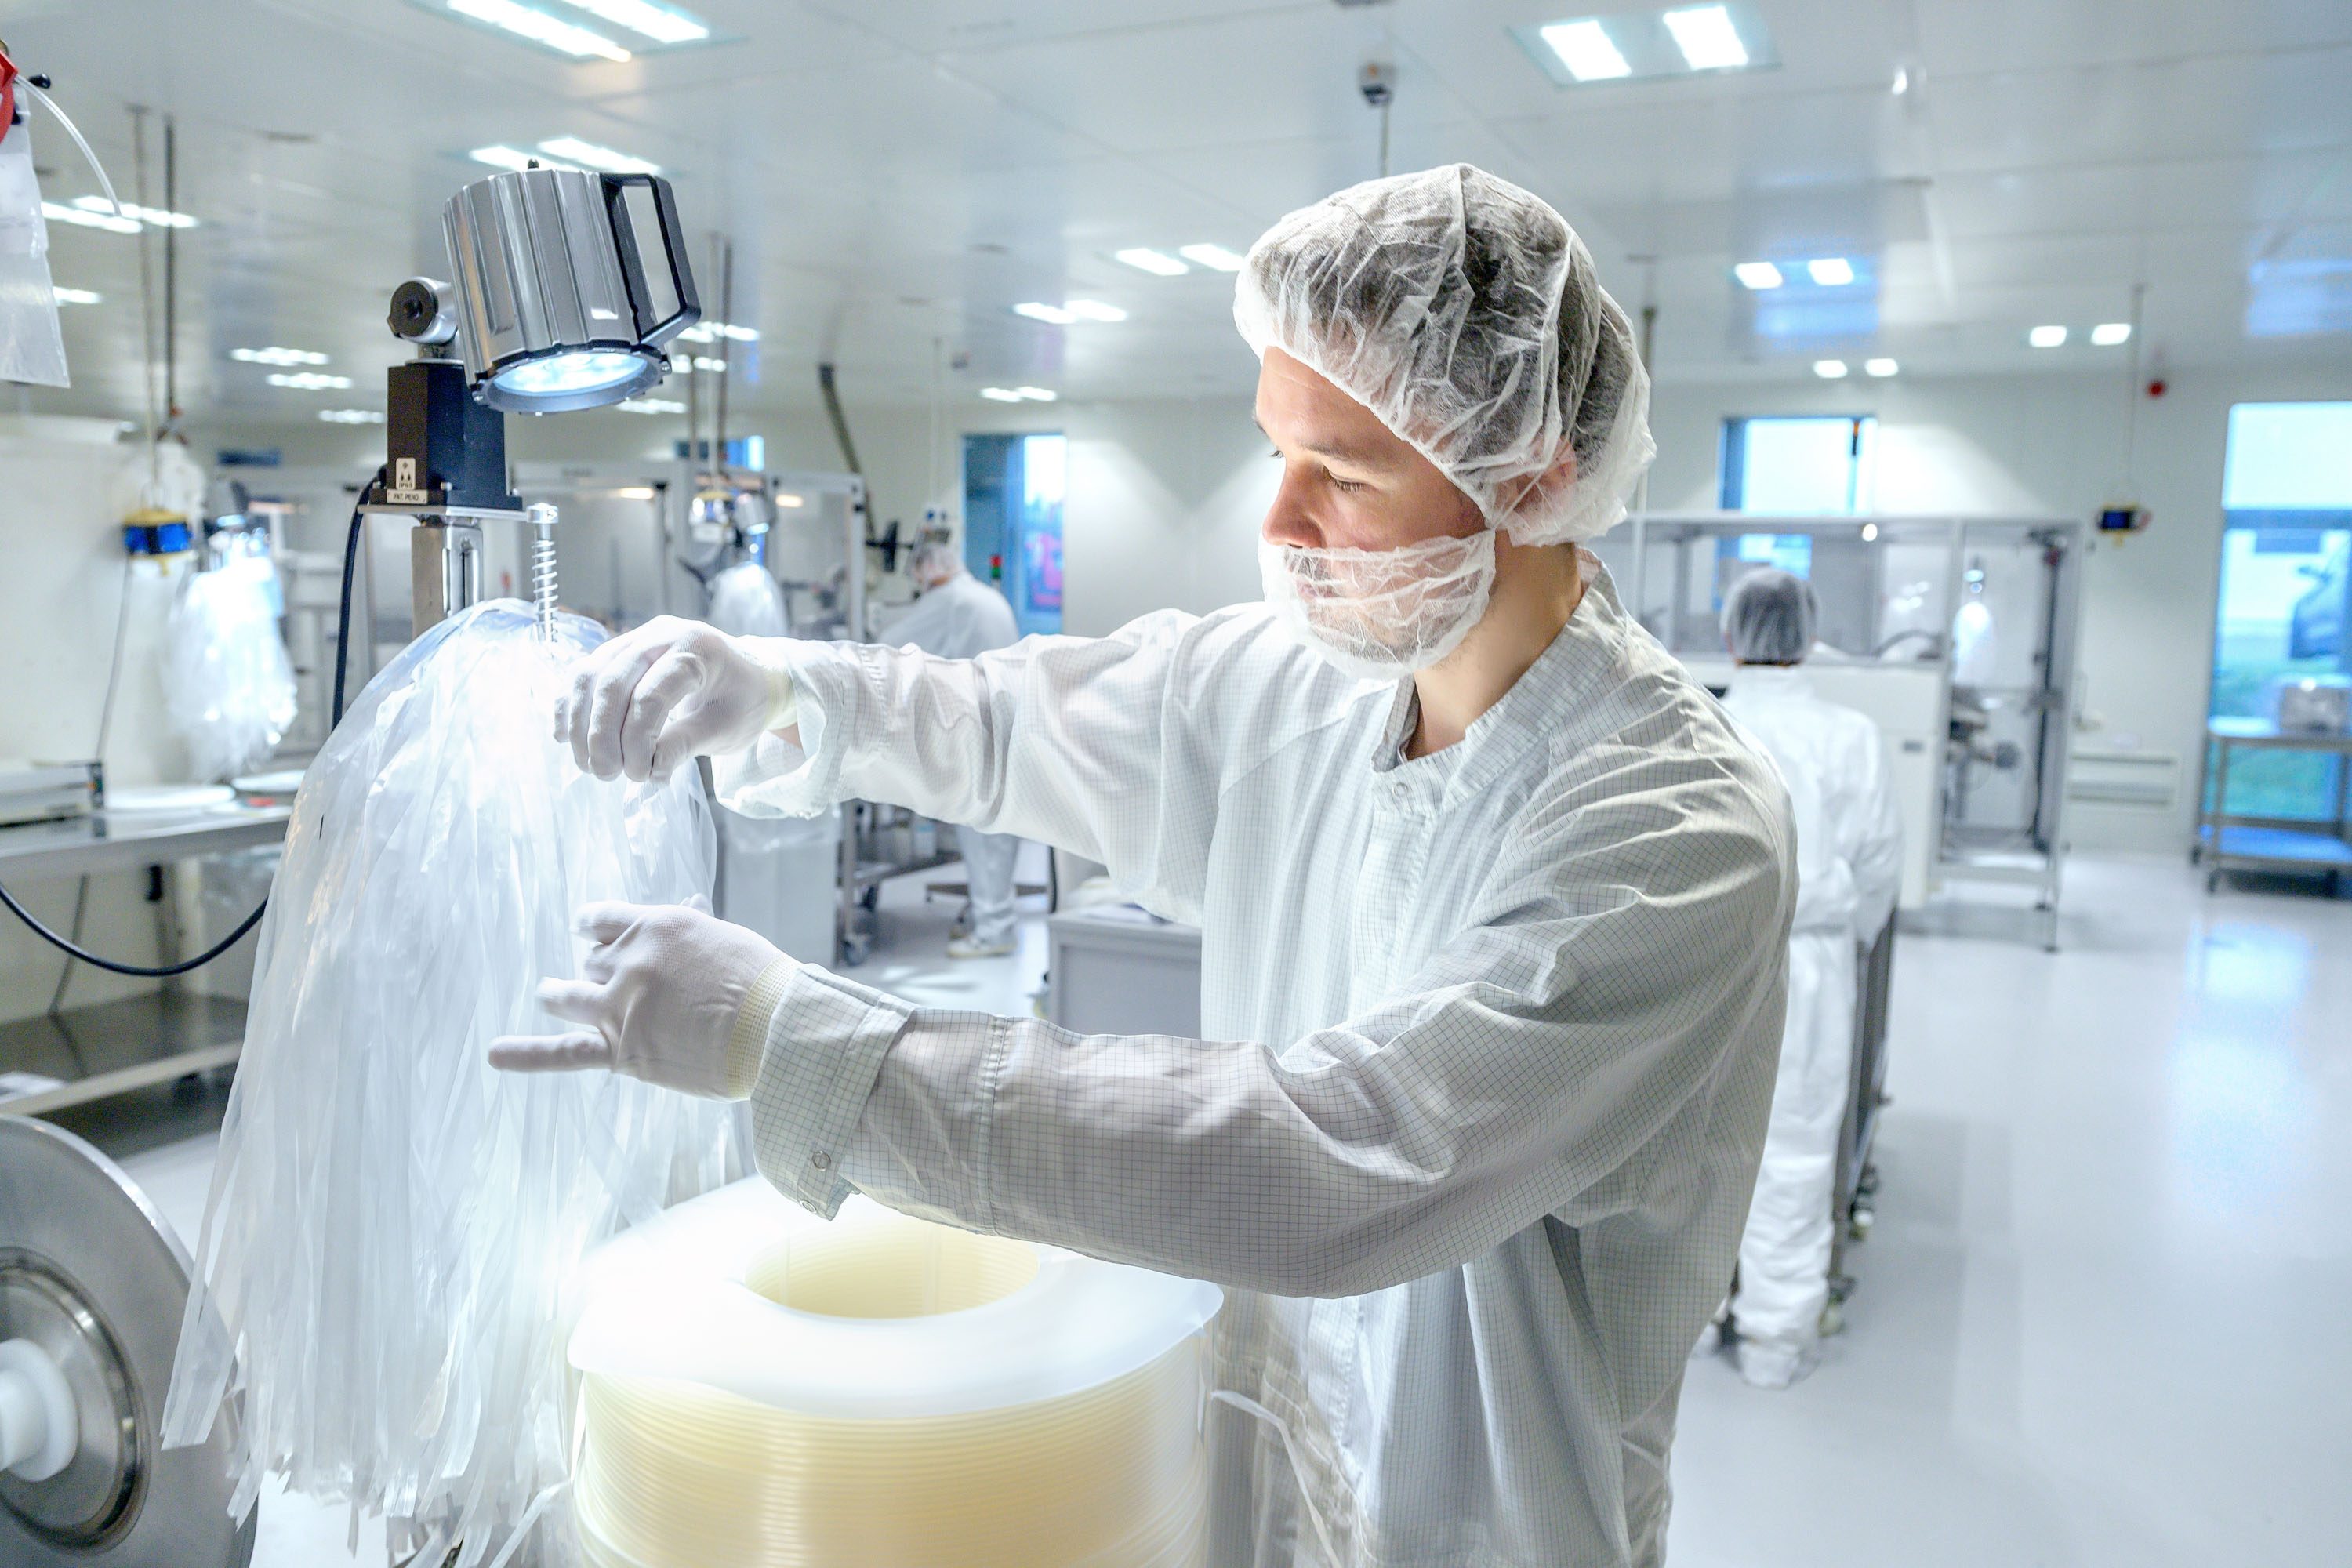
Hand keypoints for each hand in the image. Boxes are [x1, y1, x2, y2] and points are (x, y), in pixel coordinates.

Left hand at [487, 896, 789, 1098]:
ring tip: (547, 994)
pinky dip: (526, 1054)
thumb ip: (696, 926)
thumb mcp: (727, 939)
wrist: (775, 1030)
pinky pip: (563, 1052)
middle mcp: (630, 961)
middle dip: (598, 970)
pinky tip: (496, 1055)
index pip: (602, 921)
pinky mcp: (621, 1050)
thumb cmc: (764, 983)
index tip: (591, 932)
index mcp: (656, 926)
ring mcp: (620, 1006)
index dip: (594, 929)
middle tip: (616, 984)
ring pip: (569, 996)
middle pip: (591, 962)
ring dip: (556, 994)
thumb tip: (688, 902)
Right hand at [556, 616, 786, 782]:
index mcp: (697, 649)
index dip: (636, 740)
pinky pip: (583, 674)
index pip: (651, 695)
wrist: (750, 672)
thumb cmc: (744, 700)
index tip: (639, 775)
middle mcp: (661, 634)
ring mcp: (636, 638)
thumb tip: (647, 770)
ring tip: (588, 765)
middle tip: (606, 775)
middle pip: (613, 682)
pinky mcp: (618, 650)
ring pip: (590, 675)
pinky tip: (564, 737)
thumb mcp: (726, 728)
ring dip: (580, 724)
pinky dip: (570, 706)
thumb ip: (685, 745)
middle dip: (601, 735)